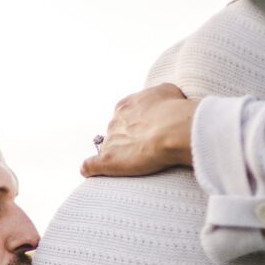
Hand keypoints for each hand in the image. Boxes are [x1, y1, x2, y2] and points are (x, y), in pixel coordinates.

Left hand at [81, 83, 197, 177]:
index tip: (146, 134)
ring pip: (108, 150)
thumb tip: (159, 103)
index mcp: (125, 106)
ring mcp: (109, 141)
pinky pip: (90, 166)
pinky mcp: (107, 160)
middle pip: (115, 134)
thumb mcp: (167, 92)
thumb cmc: (175, 110)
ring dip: (118, 156)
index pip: (123, 117)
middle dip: (127, 142)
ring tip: (137, 163)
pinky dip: (91, 169)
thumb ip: (156, 97)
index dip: (134, 128)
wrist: (172, 129)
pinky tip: (93, 172)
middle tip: (146, 150)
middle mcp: (114, 122)